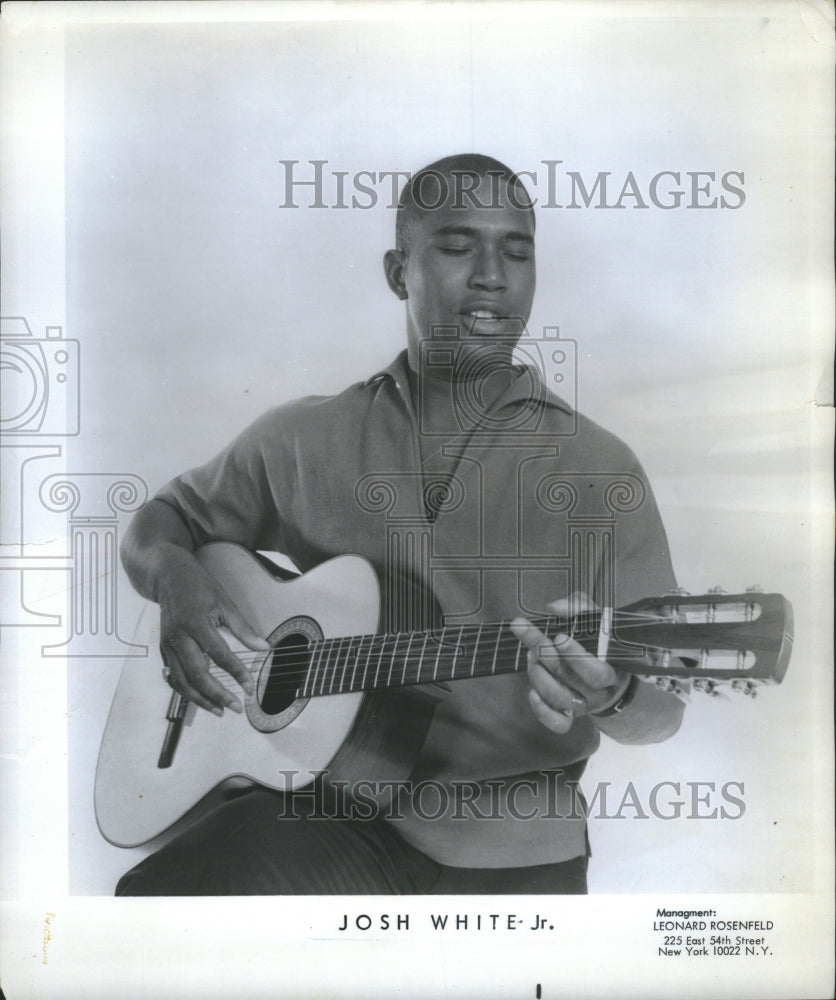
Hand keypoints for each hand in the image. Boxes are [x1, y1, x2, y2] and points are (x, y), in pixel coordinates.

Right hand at [156, 548, 268, 715]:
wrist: (168, 576)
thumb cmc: (198, 587)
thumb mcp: (225, 602)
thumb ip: (243, 628)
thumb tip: (264, 648)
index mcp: (197, 623)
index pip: (220, 655)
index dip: (237, 673)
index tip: (250, 687)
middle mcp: (178, 637)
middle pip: (197, 675)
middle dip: (217, 695)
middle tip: (235, 707)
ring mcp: (167, 645)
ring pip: (182, 681)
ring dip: (200, 700)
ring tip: (219, 710)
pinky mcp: (162, 649)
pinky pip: (173, 676)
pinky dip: (185, 691)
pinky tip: (199, 698)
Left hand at [510, 592, 630, 732]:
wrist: (613, 675)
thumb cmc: (603, 644)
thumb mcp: (598, 621)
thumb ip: (579, 608)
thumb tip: (553, 608)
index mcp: (612, 671)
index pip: (596, 671)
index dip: (575, 656)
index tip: (558, 636)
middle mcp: (599, 692)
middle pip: (571, 679)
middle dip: (547, 656)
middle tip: (530, 637)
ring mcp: (584, 705)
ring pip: (559, 698)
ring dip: (539, 675)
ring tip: (530, 654)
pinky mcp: (571, 715)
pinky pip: (557, 722)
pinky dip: (541, 710)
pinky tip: (531, 692)